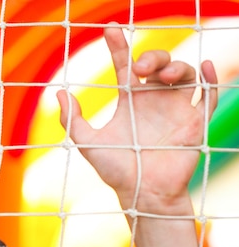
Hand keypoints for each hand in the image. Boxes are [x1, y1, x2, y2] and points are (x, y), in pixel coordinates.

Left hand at [57, 25, 217, 213]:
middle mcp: (154, 101)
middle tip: (140, 68)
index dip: (119, 46)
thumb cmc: (115, 170)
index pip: (126, 65)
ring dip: (176, 67)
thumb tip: (59, 93)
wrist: (142, 194)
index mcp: (130, 101)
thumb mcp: (88, 143)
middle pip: (159, 64)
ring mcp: (176, 110)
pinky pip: (208, 96)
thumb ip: (72, 120)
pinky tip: (204, 68)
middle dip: (152, 57)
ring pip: (184, 74)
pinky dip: (209, 79)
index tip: (111, 28)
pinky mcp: (195, 123)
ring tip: (163, 76)